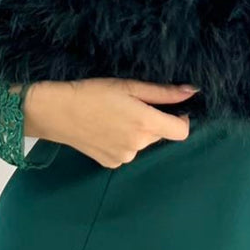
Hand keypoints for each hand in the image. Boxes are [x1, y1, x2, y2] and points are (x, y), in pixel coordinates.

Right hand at [26, 78, 198, 168]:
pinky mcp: (111, 164)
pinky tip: (105, 130)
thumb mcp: (129, 86)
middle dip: (153, 121)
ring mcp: (125, 157)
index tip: (172, 109)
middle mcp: (138, 145)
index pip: (181, 131)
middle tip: (130, 106)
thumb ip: (163, 93)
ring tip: (114, 117)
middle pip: (159, 134)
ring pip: (142, 143)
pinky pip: (127, 152)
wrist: (57, 112)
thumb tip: (192, 92)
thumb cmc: (93, 92)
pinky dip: (122, 142)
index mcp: (145, 124)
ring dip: (137, 132)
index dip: (181, 119)